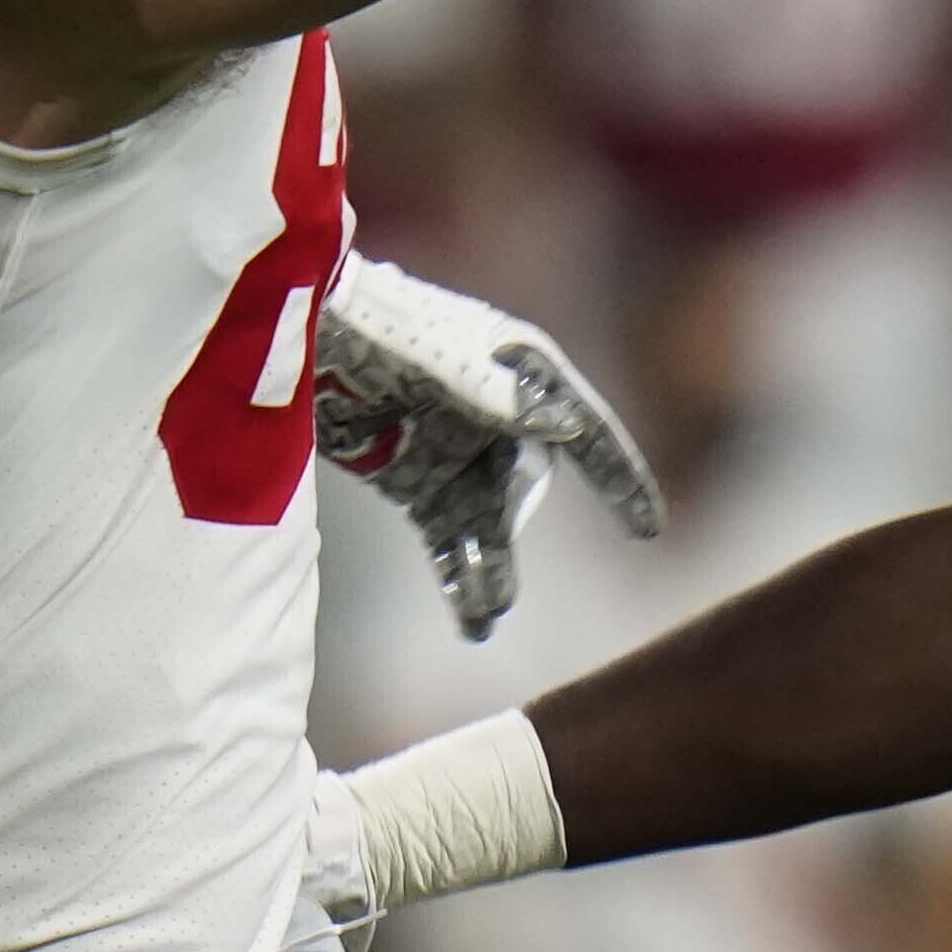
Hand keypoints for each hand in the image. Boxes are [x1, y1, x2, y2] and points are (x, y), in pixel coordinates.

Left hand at [314, 254, 660, 639]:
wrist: (302, 336)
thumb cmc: (381, 330)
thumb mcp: (443, 359)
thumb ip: (501, 395)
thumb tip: (569, 426)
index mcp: (523, 373)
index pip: (584, 432)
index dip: (621, 479)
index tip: (649, 529)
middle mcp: (500, 417)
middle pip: (528, 491)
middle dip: (517, 541)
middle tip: (498, 588)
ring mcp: (459, 452)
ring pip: (489, 526)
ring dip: (490, 572)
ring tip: (485, 618)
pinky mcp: (416, 481)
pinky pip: (449, 538)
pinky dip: (458, 576)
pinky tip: (471, 621)